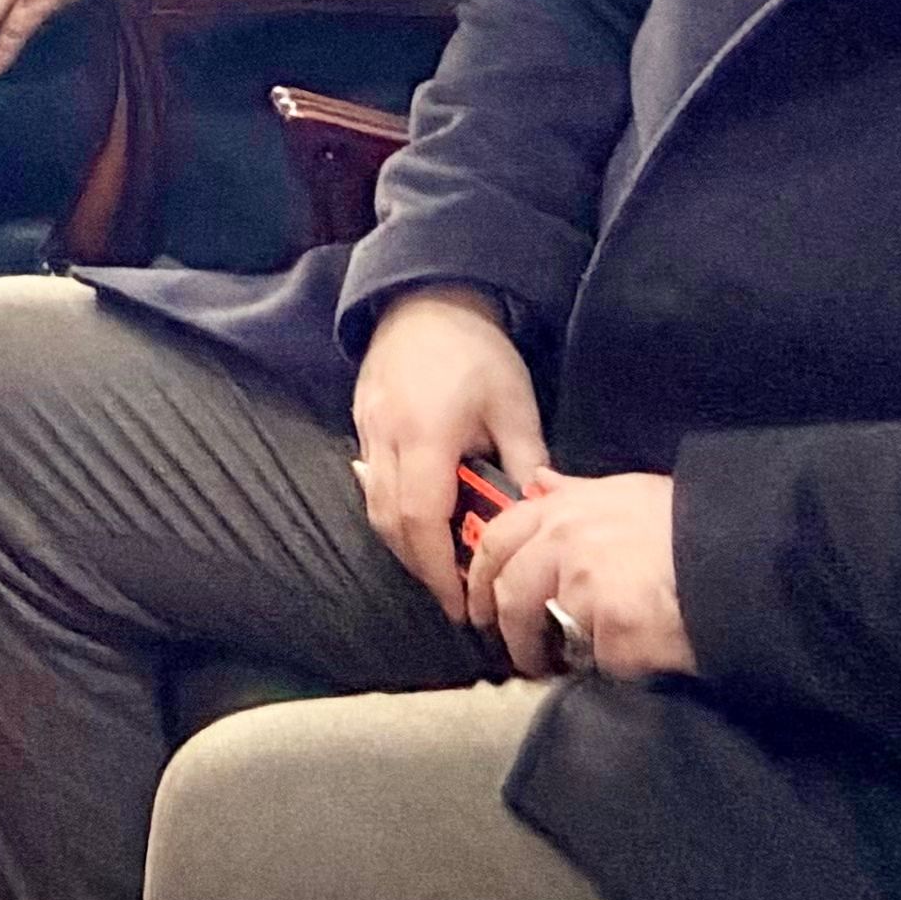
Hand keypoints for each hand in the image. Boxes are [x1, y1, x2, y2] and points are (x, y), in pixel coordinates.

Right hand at [347, 284, 552, 617]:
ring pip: (374, 506)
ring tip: (441, 564)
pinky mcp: (360, 422)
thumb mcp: (515, 404)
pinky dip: (392, 512)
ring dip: (404, 543)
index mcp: (427, 435)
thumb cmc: (477, 349)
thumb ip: (527, 462)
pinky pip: (369, 482)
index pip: (422, 519)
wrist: (427, 296)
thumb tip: (540, 515)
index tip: (462, 603)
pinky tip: (421, 520)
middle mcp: (386, 438)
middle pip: (390, 523)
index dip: (438, 570)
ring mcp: (366, 430)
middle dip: (421, 567)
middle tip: (456, 594)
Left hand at [471, 470, 689, 676]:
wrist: (742, 557)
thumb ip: (577, 493)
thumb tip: (540, 484)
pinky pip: (600, 661)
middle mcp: (566, 544)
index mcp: (565, 509)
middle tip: (524, 657)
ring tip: (584, 667)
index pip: (500, 539)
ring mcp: (587, 588)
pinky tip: (638, 660)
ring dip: (562, 657)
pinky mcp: (613, 630)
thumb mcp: (628, 492)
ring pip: (553, 634)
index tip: (480, 606)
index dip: (480, 576)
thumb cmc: (690, 523)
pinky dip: (616, 668)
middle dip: (512, 633)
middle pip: (511, 595)